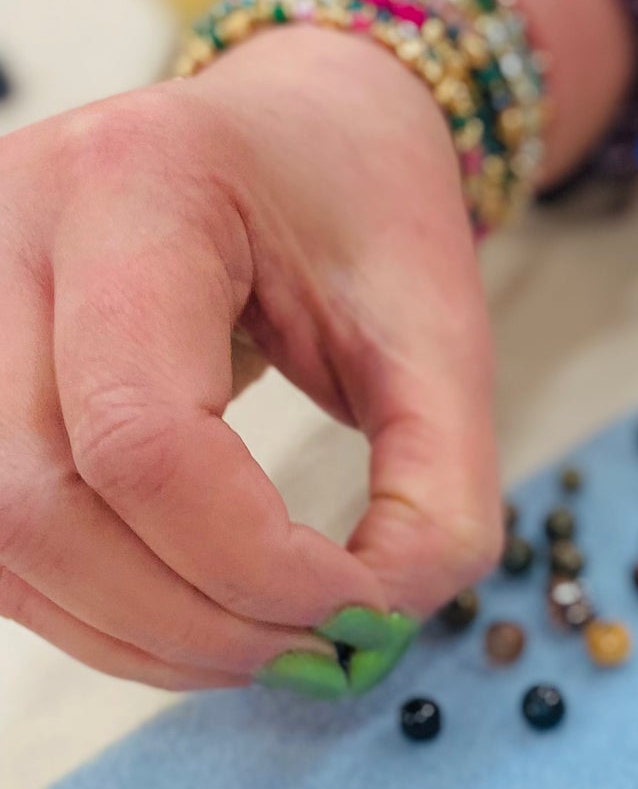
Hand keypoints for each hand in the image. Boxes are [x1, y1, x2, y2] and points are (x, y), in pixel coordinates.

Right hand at [0, 24, 499, 688]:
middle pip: (40, 502)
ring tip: (265, 643)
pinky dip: (99, 614)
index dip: (251, 564)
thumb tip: (375, 630)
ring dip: (138, 636)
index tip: (359, 609)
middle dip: (190, 620)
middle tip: (316, 654)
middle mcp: (4, 228)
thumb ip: (442, 493)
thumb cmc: (361, 218)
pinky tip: (197, 617)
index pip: (144, 436)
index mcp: (134, 185)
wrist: (291, 135)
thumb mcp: (443, 336)